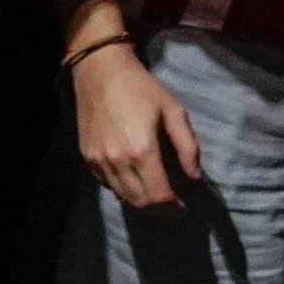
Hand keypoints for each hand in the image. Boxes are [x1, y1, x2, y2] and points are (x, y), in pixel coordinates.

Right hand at [72, 40, 203, 209]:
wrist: (100, 73)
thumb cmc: (142, 88)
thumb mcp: (174, 110)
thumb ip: (187, 146)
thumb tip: (195, 177)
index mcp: (142, 150)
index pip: (159, 196)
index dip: (174, 208)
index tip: (184, 208)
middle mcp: (117, 162)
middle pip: (140, 202)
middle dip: (160, 211)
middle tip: (173, 208)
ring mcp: (98, 162)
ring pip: (123, 197)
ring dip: (142, 204)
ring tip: (158, 198)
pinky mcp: (87, 158)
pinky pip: (108, 186)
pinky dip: (124, 191)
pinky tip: (136, 182)